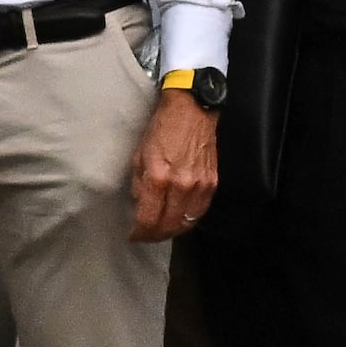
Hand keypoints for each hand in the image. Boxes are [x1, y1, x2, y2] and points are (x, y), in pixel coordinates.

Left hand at [128, 88, 219, 241]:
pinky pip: (200, 211)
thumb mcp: (139, 155)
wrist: (192, 110)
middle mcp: (181, 186)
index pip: (149, 219)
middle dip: (154, 236)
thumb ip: (139, 185)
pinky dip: (188, 220)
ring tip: (161, 231)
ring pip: (187, 223)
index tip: (133, 235)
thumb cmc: (161, 129)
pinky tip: (179, 219)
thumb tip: (139, 207)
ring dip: (172, 231)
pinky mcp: (212, 183)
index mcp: (159, 177)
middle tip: (146, 236)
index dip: (139, 232)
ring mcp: (200, 186)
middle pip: (169, 226)